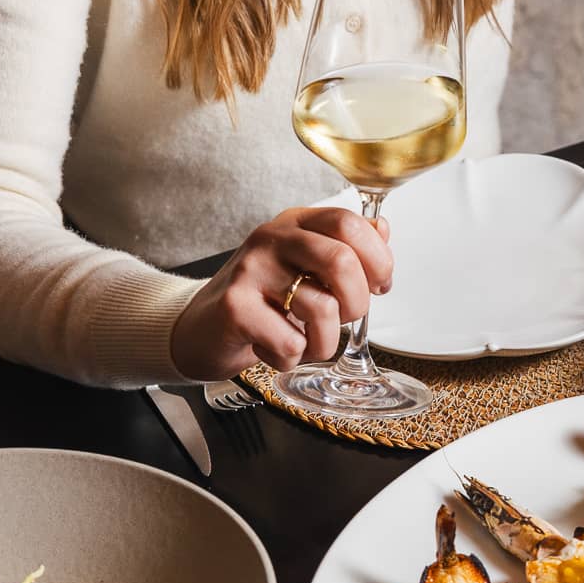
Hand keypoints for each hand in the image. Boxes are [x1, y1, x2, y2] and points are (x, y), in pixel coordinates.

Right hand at [170, 207, 391, 380]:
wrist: (201, 329)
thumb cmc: (263, 301)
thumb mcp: (307, 268)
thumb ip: (347, 249)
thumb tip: (382, 228)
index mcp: (296, 224)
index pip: (350, 223)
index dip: (378, 260)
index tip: (378, 287)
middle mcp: (272, 239)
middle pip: (342, 262)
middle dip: (357, 303)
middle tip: (344, 319)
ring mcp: (251, 270)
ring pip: (321, 308)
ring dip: (324, 342)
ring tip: (304, 341)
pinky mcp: (235, 307)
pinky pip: (291, 343)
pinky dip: (291, 358)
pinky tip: (272, 349)